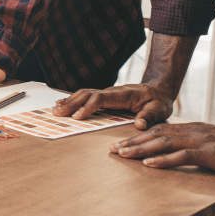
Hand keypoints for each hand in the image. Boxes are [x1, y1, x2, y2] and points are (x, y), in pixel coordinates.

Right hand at [53, 82, 174, 130]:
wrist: (157, 90)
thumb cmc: (158, 101)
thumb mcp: (159, 110)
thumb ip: (149, 116)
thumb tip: (139, 124)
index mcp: (123, 95)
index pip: (101, 98)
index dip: (88, 107)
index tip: (78, 117)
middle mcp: (111, 91)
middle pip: (87, 94)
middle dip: (71, 104)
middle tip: (57, 114)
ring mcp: (106, 93)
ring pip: (83, 93)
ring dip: (69, 101)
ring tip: (55, 110)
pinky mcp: (104, 96)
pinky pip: (85, 95)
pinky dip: (72, 99)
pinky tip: (62, 103)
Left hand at [110, 122, 214, 177]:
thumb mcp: (207, 140)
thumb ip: (190, 142)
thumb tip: (173, 148)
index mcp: (189, 128)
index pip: (158, 130)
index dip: (138, 136)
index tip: (121, 143)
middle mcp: (190, 131)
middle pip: (155, 135)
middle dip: (132, 142)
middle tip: (114, 149)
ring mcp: (198, 141)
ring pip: (162, 143)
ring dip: (141, 150)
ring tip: (124, 155)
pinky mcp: (207, 153)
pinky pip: (181, 156)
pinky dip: (163, 160)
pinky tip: (149, 164)